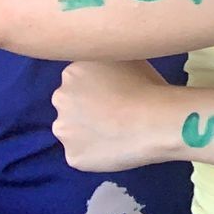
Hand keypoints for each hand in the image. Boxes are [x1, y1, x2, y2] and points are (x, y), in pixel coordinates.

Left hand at [53, 60, 168, 171]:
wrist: (153, 122)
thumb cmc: (147, 85)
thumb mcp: (129, 58)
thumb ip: (109, 62)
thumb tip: (110, 70)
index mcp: (73, 72)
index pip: (79, 79)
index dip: (99, 86)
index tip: (118, 92)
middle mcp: (60, 99)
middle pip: (71, 104)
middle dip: (87, 108)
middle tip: (116, 112)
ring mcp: (63, 130)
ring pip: (74, 131)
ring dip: (89, 131)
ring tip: (118, 132)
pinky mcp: (72, 156)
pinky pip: (83, 153)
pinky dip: (96, 152)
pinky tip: (117, 147)